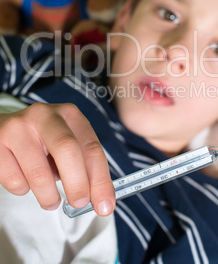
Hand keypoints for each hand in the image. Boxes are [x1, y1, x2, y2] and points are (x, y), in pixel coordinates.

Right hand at [0, 103, 114, 215]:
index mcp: (69, 114)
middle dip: (78, 184)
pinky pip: (15, 180)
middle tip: (79, 204)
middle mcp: (45, 115)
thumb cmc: (43, 142)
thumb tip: (101, 200)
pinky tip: (24, 178)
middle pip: (67, 150)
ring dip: (49, 196)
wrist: (2, 129)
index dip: (101, 179)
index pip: (92, 147)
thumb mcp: (67, 144)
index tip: (105, 205)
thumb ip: (84, 166)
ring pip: (39, 172)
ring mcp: (18, 127)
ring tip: (51, 200)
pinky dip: (24, 190)